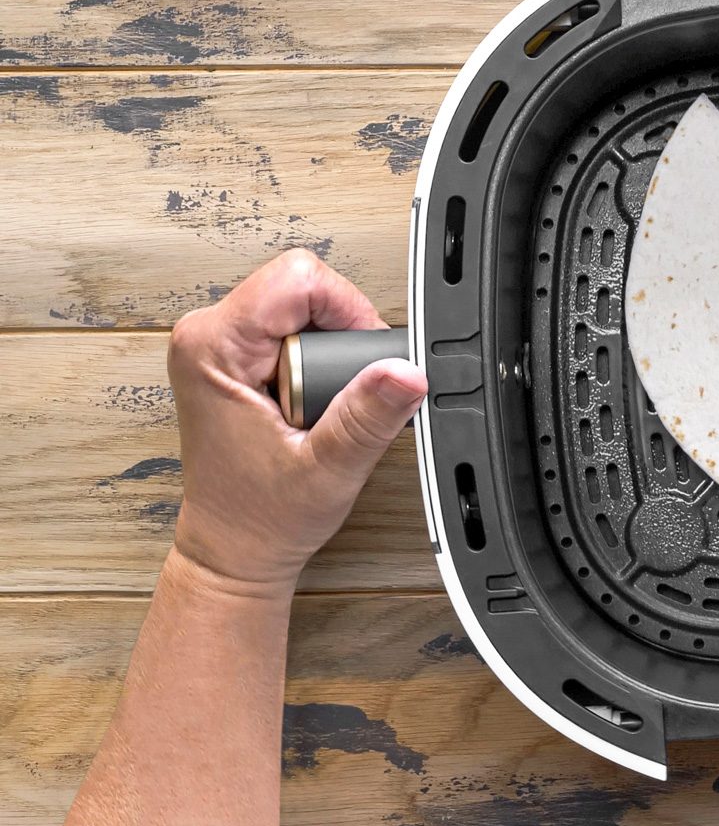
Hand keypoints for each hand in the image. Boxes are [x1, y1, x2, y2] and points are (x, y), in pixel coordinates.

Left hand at [167, 249, 426, 592]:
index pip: (297, 279)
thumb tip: (405, 372)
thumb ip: (366, 416)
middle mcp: (206, 336)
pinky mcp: (233, 356)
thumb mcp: (327, 469)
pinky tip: (315, 398)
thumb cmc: (258, 516)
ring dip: (330, 349)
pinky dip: (320, 357)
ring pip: (302, 304)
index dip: (347, 310)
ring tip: (324, 402)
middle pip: (302, 287)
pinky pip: (294, 326)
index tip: (358, 361)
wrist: (233, 547)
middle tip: (337, 394)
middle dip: (341, 334)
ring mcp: (217, 344)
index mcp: (213, 348)